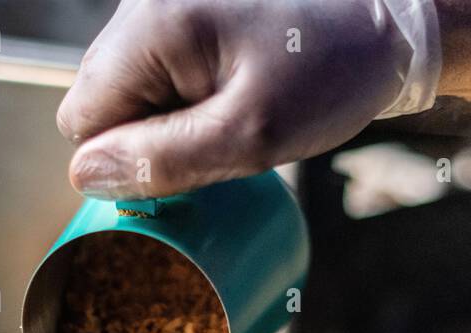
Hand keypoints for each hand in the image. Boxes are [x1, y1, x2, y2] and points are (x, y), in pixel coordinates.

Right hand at [58, 0, 439, 196]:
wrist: (390, 21)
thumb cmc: (332, 71)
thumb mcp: (253, 134)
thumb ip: (165, 159)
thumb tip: (86, 176)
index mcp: (153, 26)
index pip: (81, 119)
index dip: (123, 160)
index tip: (183, 168)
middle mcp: (143, 6)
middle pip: (99, 103)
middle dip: (146, 140)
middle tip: (216, 145)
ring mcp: (162, 5)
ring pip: (128, 92)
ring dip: (168, 123)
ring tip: (232, 117)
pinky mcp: (184, 13)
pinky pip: (156, 74)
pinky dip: (184, 100)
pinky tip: (231, 99)